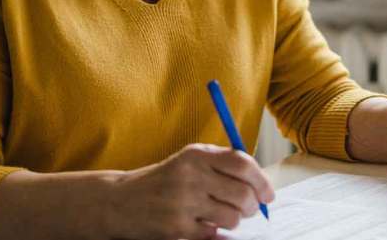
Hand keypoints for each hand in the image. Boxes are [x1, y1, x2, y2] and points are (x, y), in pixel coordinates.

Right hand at [104, 143, 274, 239]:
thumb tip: (260, 184)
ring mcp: (184, 202)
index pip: (243, 164)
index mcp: (197, 155)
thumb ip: (221, 165)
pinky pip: (214, 234)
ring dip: (234, 221)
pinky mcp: (177, 227)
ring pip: (233, 217)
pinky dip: (215, 233)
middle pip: (243, 193)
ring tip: (221, 217)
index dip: (262, 181)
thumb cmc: (162, 181)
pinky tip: (204, 226)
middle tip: (247, 209)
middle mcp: (191, 175)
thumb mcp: (188, 161)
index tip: (268, 194)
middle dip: (251, 206)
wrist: (119, 201)